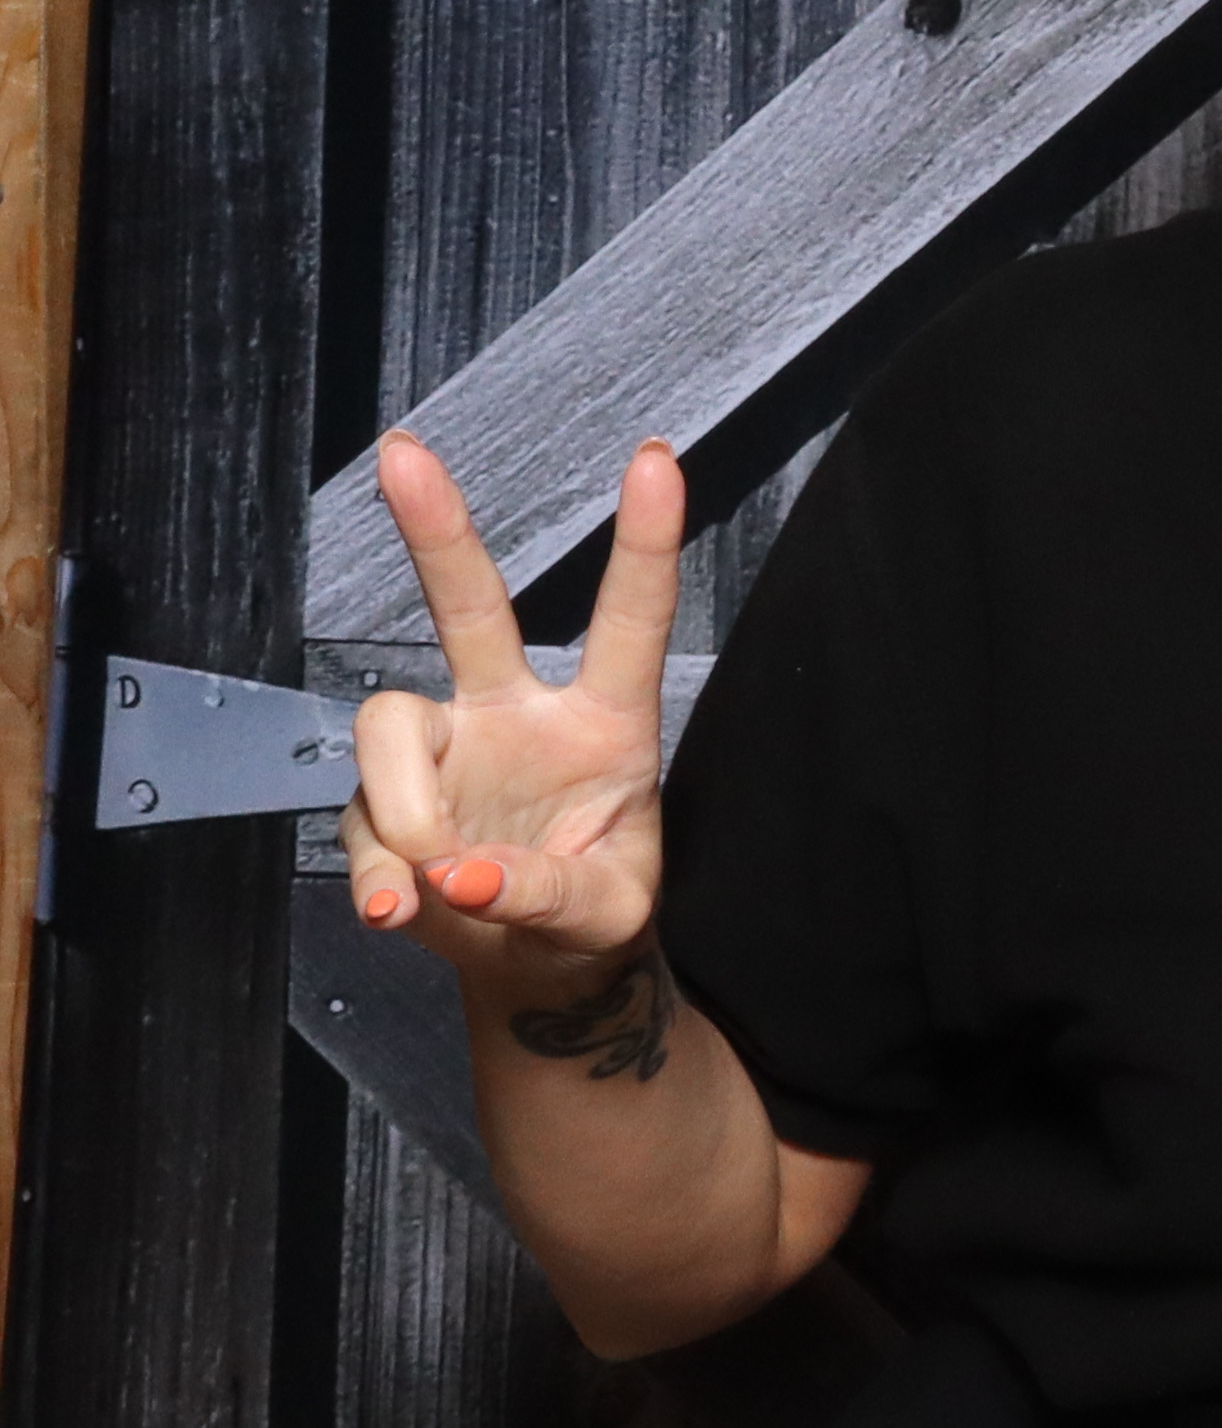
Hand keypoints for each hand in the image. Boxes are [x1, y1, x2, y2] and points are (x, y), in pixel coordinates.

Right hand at [341, 436, 686, 1030]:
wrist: (538, 971)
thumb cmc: (591, 918)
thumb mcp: (606, 916)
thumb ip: (545, 894)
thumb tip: (457, 877)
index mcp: (605, 723)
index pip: (629, 619)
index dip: (644, 541)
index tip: (655, 459)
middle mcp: (514, 715)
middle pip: (470, 606)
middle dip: (436, 529)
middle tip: (403, 457)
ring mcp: (442, 753)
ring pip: (388, 727)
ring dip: (406, 809)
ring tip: (438, 880)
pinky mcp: (382, 803)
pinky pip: (360, 822)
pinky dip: (374, 876)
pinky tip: (397, 909)